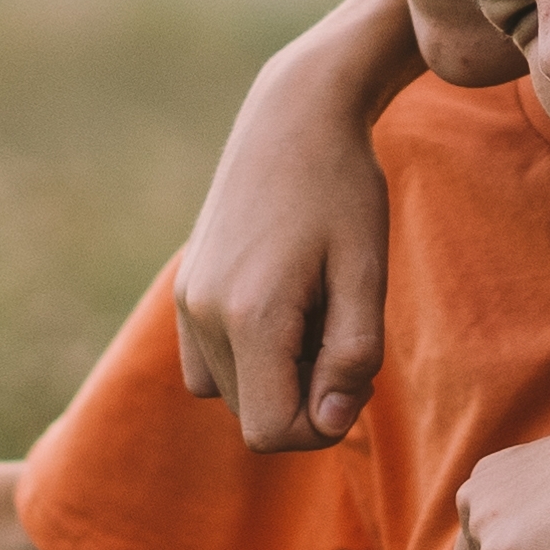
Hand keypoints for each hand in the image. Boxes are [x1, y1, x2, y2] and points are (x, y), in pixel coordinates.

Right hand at [173, 19, 401, 451]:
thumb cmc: (344, 192)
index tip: (357, 374)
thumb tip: (328, 421)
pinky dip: (248, 358)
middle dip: (304, 395)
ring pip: (230, 393)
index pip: (273, 432)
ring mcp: (186, 302)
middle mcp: (203, 314)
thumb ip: (352, 354)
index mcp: (251, 315)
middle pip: (253, 416)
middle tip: (341, 328)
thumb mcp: (366, 273)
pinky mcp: (184, 289)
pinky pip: (207, 365)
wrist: (293, 118)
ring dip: (277, 376)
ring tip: (311, 311)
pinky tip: (282, 307)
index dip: (323, 423)